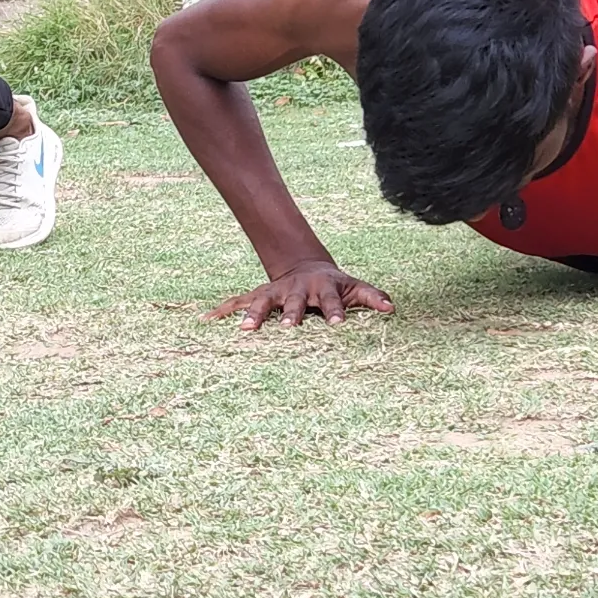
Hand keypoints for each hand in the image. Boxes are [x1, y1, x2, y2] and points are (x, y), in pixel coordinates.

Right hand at [210, 262, 394, 330]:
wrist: (304, 267)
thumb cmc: (333, 285)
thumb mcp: (354, 287)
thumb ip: (372, 296)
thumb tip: (392, 308)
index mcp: (321, 288)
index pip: (331, 300)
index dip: (335, 311)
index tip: (339, 325)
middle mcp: (296, 290)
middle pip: (294, 302)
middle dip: (291, 315)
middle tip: (291, 328)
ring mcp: (274, 293)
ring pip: (261, 303)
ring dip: (254, 316)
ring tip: (244, 330)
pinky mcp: (257, 297)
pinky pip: (237, 303)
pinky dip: (221, 311)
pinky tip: (205, 320)